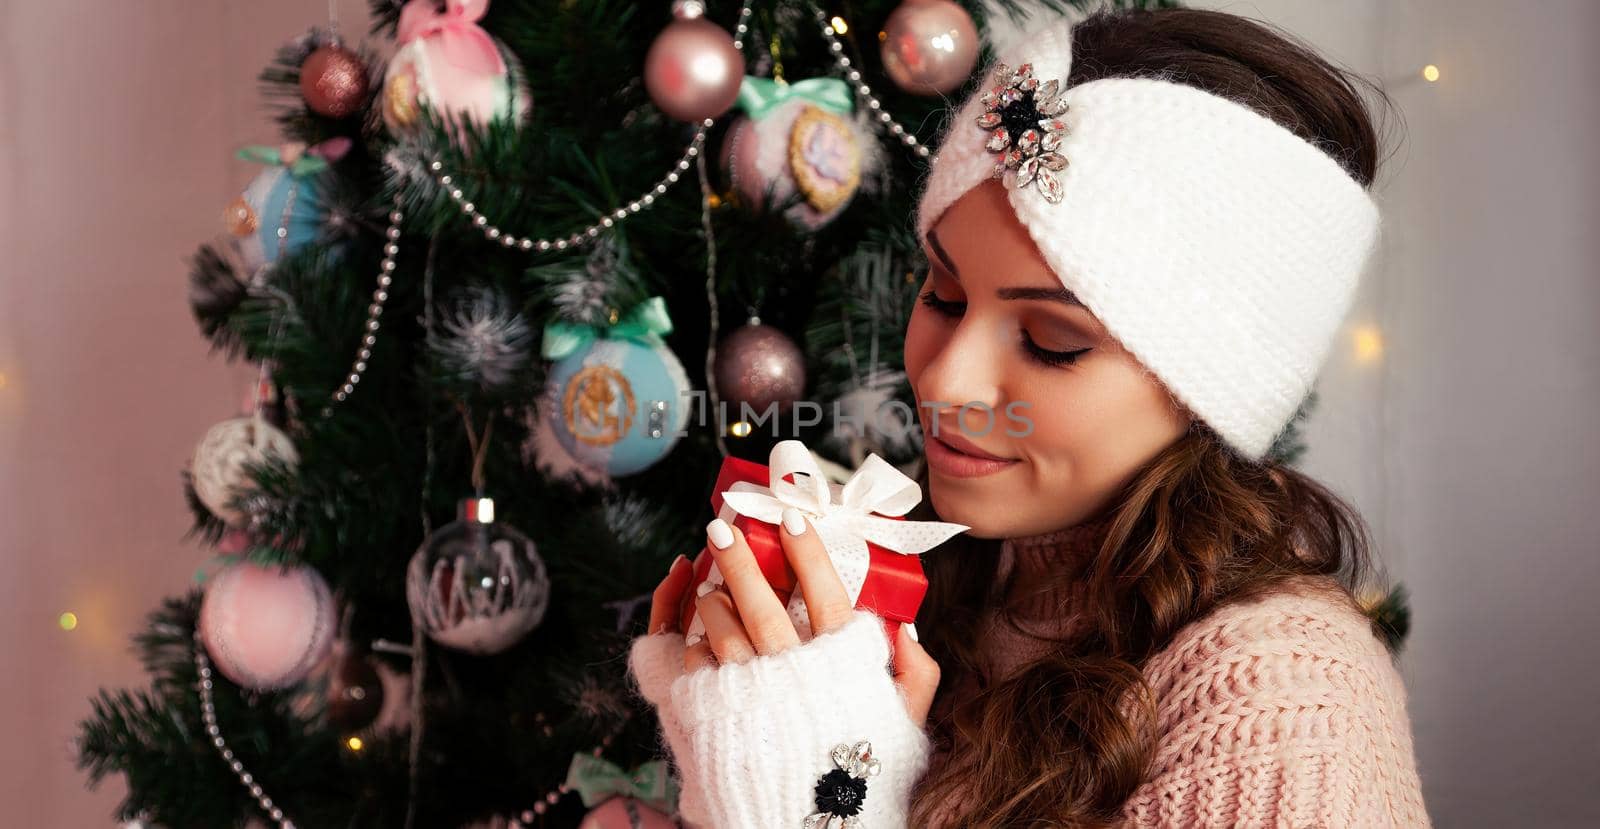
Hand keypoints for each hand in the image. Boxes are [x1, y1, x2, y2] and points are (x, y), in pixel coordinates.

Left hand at [646, 508, 940, 726]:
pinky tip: (698, 632)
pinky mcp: (714, 717)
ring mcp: (749, 696)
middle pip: (762, 602)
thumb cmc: (860, 777)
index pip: (823, 591)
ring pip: (723, 630)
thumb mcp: (904, 725)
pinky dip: (696, 644)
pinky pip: (698, 667)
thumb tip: (907, 629)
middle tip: (722, 524)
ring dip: (714, 599)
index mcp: (839, 666)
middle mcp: (791, 674)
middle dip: (741, 558)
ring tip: (710, 581)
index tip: (793, 519)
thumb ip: (916, 675)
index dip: (808, 551)